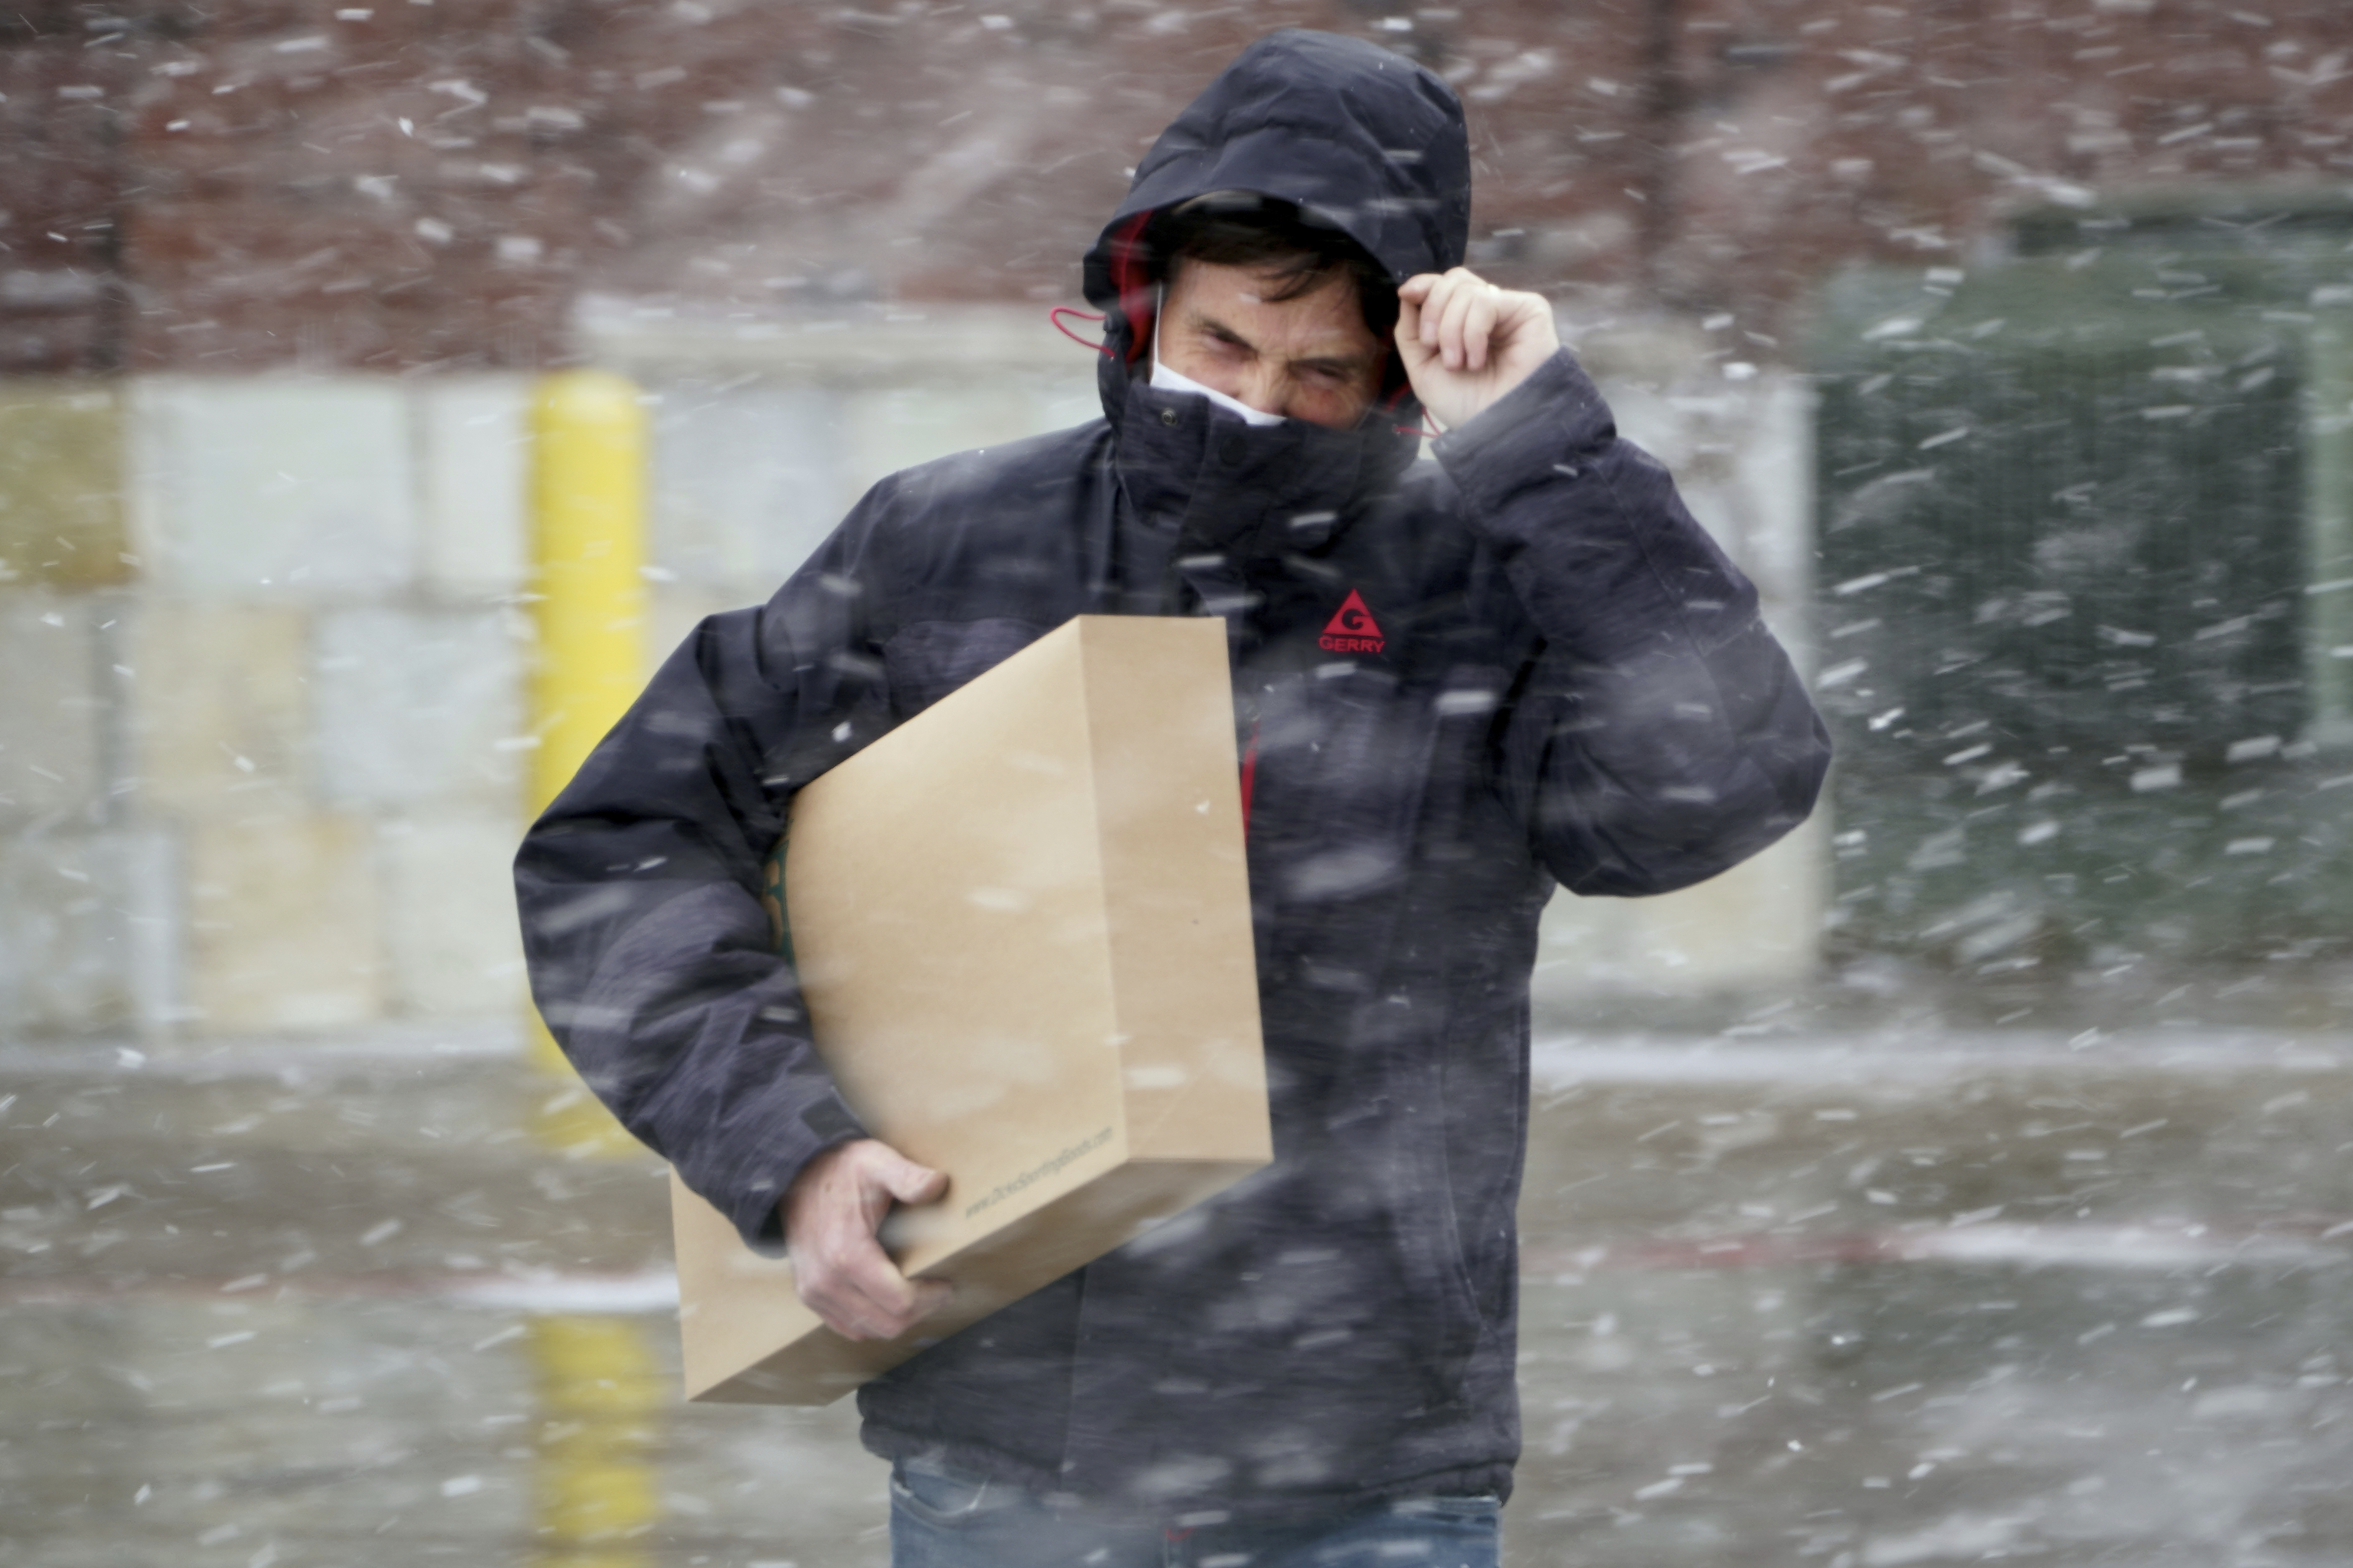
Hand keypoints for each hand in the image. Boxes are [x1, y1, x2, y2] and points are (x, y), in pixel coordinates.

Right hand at [782, 1138, 950, 1340]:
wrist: (796, 1176)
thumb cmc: (841, 1170)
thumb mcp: (877, 1163)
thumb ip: (907, 1176)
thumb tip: (938, 1183)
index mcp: (847, 1253)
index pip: (899, 1302)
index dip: (930, 1298)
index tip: (945, 1284)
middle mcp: (826, 1281)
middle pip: (887, 1324)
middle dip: (918, 1312)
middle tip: (935, 1291)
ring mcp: (814, 1292)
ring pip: (867, 1330)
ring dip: (895, 1318)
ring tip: (914, 1293)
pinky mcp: (809, 1296)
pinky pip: (846, 1326)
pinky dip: (871, 1319)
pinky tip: (886, 1298)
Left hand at [1395, 267, 1560, 432]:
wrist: (1494, 427)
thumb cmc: (1464, 404)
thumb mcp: (1422, 367)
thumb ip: (1411, 329)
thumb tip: (1408, 292)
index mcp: (1464, 320)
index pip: (1444, 284)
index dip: (1424, 284)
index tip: (1407, 294)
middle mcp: (1487, 311)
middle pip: (1454, 280)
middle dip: (1434, 311)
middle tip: (1432, 347)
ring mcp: (1509, 309)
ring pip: (1466, 291)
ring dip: (1451, 330)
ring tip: (1458, 364)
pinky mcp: (1529, 310)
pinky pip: (1486, 302)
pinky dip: (1472, 332)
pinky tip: (1476, 360)